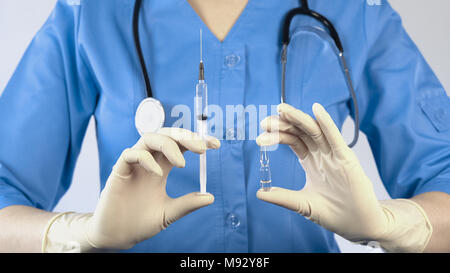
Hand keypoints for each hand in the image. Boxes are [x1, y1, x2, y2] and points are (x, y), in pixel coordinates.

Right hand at [43, 128, 219, 251]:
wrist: (118, 235)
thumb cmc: (141, 222)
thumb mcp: (169, 213)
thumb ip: (187, 204)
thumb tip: (210, 197)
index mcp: (162, 167)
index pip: (181, 145)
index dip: (197, 140)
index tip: (215, 144)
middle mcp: (149, 162)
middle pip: (167, 135)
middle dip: (186, 137)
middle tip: (202, 148)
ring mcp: (134, 164)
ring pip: (149, 138)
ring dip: (168, 144)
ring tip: (181, 163)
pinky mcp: (120, 170)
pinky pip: (131, 154)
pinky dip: (146, 159)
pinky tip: (158, 174)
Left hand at [255, 103, 431, 251]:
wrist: (357, 225)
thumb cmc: (333, 213)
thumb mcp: (302, 204)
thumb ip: (282, 197)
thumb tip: (259, 193)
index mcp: (310, 161)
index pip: (292, 141)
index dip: (277, 136)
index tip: (260, 136)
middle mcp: (321, 154)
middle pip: (300, 132)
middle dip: (283, 124)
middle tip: (265, 121)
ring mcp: (334, 155)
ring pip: (314, 130)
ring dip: (298, 118)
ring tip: (282, 110)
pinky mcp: (347, 160)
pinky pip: (335, 138)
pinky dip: (327, 123)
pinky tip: (317, 110)